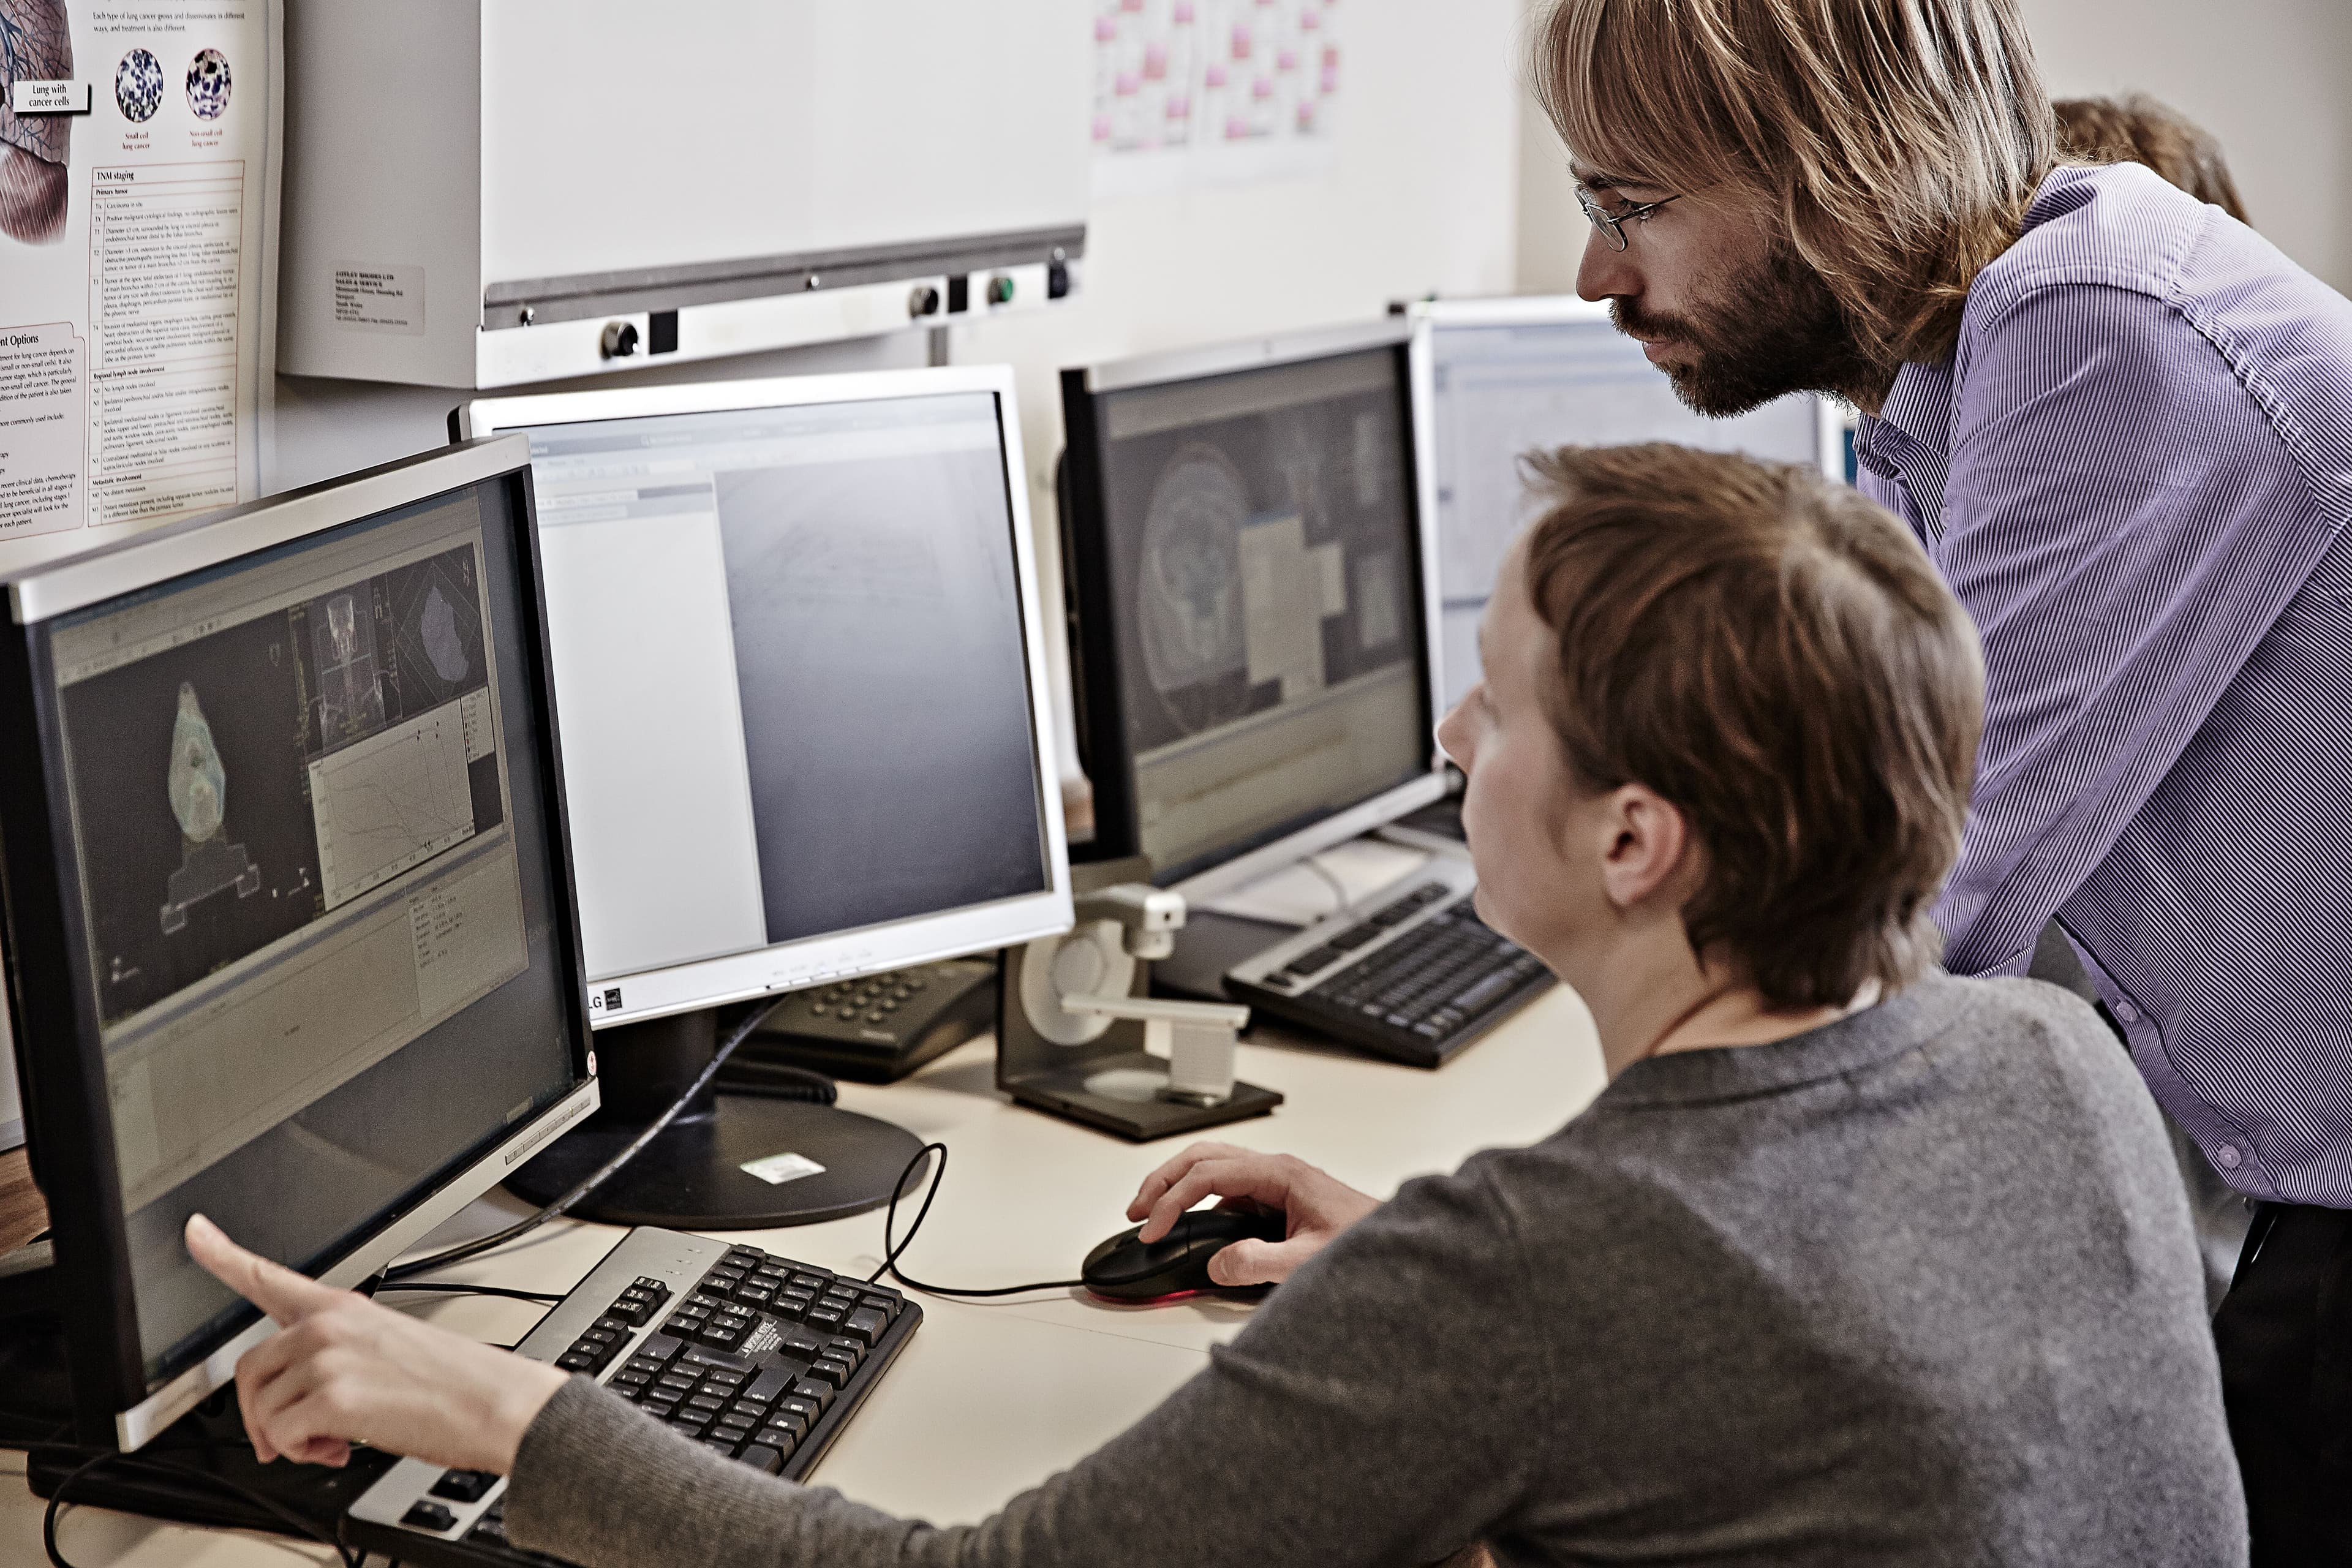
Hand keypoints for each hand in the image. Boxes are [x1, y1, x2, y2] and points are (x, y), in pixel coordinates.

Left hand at [185, 1214, 565, 1473]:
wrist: (494, 1403)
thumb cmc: (455, 1382)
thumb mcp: (390, 1348)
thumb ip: (333, 1359)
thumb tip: (294, 1405)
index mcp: (342, 1308)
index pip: (269, 1275)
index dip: (223, 1254)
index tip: (195, 1232)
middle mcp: (326, 1326)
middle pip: (249, 1371)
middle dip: (262, 1414)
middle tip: (295, 1438)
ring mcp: (327, 1358)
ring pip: (263, 1411)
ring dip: (291, 1439)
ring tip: (336, 1439)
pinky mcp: (331, 1397)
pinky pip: (282, 1437)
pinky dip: (305, 1454)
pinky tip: (341, 1447)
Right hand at [1125, 1142, 1379, 1285]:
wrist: (1397, 1245)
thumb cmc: (1364, 1242)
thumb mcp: (1310, 1259)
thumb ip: (1262, 1263)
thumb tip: (1218, 1265)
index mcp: (1280, 1173)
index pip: (1209, 1175)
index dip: (1173, 1201)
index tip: (1151, 1229)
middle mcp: (1274, 1170)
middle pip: (1203, 1158)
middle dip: (1163, 1180)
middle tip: (1136, 1211)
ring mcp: (1274, 1183)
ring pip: (1212, 1168)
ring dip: (1177, 1186)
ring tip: (1151, 1213)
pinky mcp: (1275, 1200)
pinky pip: (1226, 1190)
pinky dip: (1197, 1200)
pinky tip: (1188, 1225)